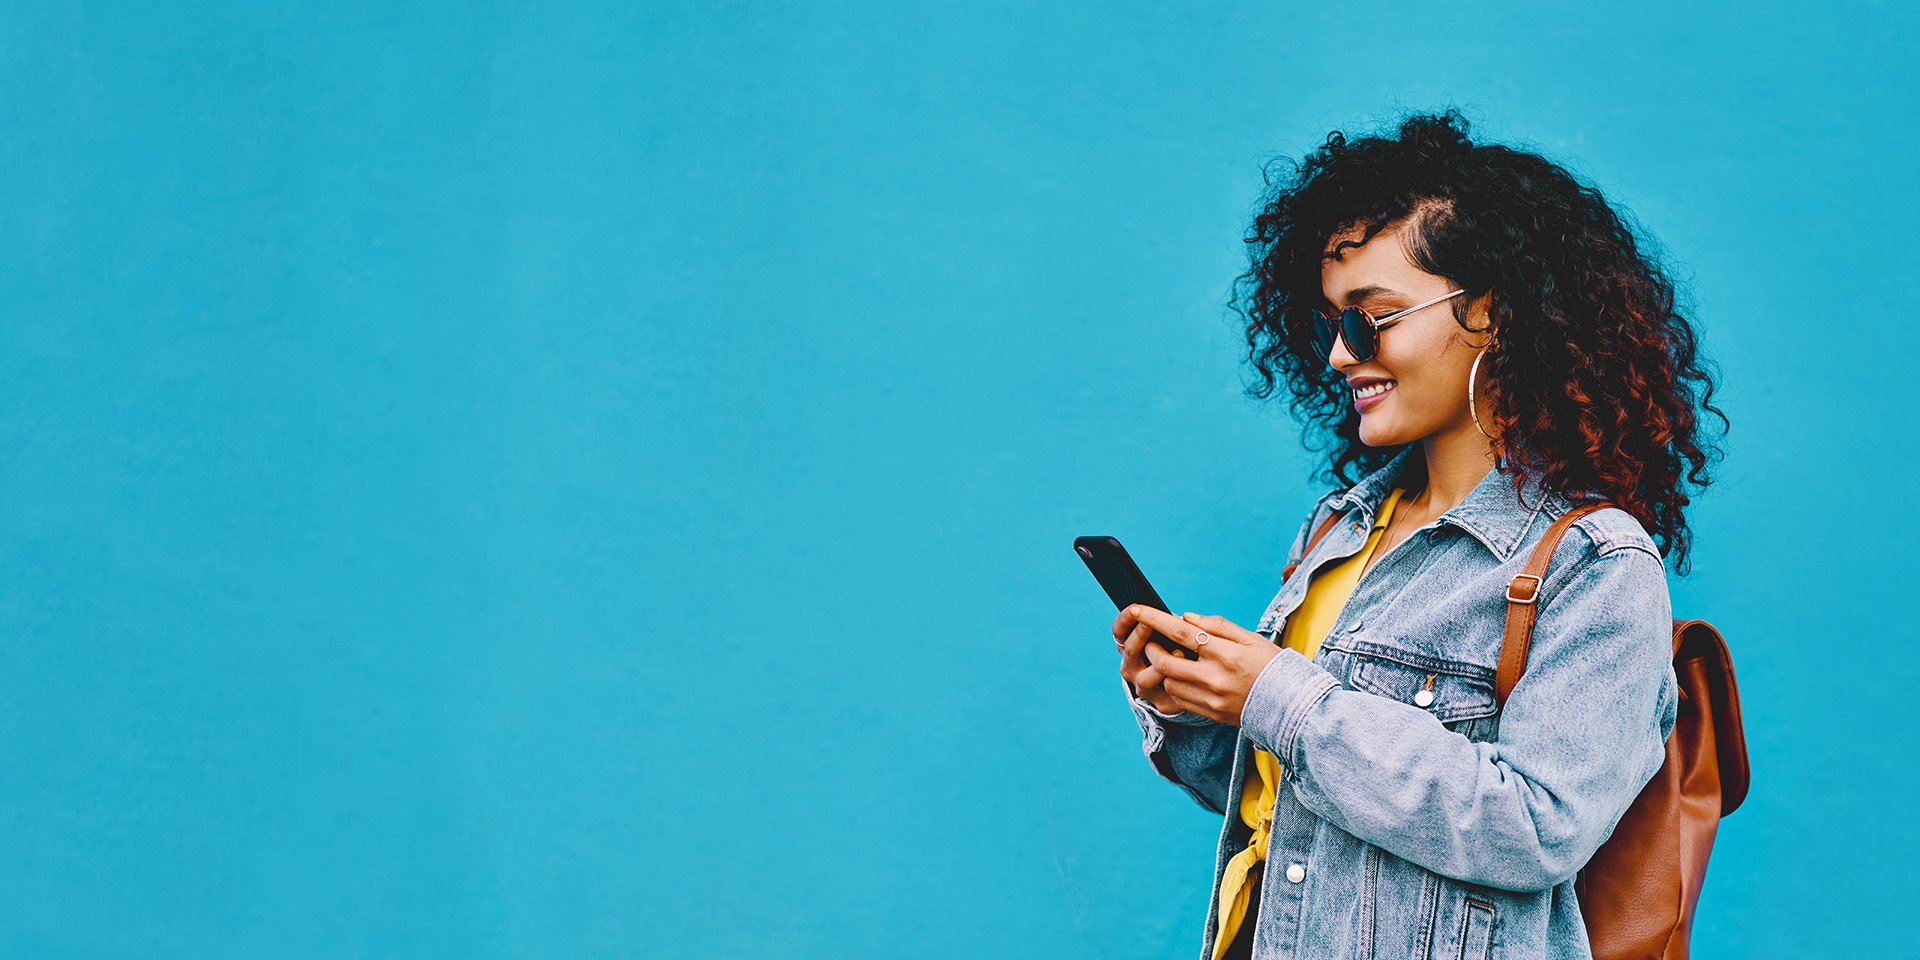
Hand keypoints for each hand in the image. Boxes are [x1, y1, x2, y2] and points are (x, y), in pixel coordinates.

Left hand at [1112, 604, 1280, 725]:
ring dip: (1163, 668)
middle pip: (1165, 662)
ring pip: (1168, 682)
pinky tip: (1183, 676)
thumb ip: (1218, 626)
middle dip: (1151, 648)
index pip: (1181, 633)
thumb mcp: (1251, 639)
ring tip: (1172, 658)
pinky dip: (1173, 685)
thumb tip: (1186, 618)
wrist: (1292, 706)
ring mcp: (1211, 699)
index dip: (1155, 620)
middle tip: (1153, 640)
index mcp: (1226, 654)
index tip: (1138, 609)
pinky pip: (1178, 699)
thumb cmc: (1273, 666)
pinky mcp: (1209, 713)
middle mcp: (1215, 678)